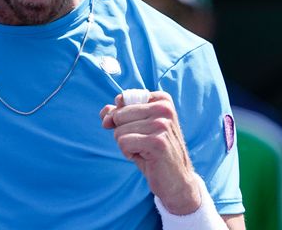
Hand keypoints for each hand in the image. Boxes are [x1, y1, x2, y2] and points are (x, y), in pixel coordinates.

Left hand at [99, 91, 201, 214]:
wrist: (177, 181)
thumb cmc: (154, 152)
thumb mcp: (137, 128)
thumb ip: (119, 114)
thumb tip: (104, 113)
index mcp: (162, 100)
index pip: (121, 100)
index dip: (121, 119)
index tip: (139, 130)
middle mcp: (164, 108)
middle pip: (118, 115)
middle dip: (123, 133)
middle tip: (143, 143)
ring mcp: (162, 124)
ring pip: (119, 131)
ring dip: (127, 145)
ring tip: (146, 151)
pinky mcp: (157, 142)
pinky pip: (123, 143)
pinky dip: (128, 153)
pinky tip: (146, 158)